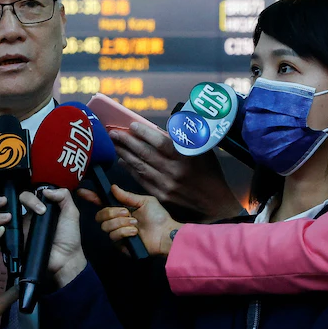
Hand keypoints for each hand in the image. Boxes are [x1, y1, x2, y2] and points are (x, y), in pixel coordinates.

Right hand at [0, 189, 86, 287]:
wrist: (67, 258)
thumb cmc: (68, 236)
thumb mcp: (70, 212)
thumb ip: (63, 196)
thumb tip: (45, 190)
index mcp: (32, 211)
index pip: (22, 197)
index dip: (29, 198)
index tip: (41, 210)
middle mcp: (21, 221)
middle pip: (0, 207)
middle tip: (4, 201)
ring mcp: (15, 234)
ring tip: (6, 218)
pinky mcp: (12, 248)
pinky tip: (3, 231)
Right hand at [93, 184, 181, 256]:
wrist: (166, 234)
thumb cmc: (158, 217)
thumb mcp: (144, 201)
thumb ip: (127, 196)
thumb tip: (112, 187)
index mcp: (120, 209)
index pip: (102, 202)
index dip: (91, 197)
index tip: (82, 191)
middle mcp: (116, 221)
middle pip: (99, 215)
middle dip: (111, 213)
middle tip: (126, 213)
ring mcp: (117, 233)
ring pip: (106, 226)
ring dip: (121, 223)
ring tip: (135, 224)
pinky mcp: (120, 245)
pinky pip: (113, 237)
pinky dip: (124, 232)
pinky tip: (134, 232)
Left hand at [110, 123, 242, 221]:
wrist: (213, 203)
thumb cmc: (208, 172)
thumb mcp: (201, 150)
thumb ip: (182, 138)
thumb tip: (162, 127)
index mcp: (186, 157)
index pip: (160, 142)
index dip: (144, 133)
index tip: (132, 125)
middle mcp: (174, 171)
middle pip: (145, 153)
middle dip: (127, 141)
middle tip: (114, 132)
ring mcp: (166, 185)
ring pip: (140, 166)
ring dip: (124, 154)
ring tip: (115, 144)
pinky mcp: (161, 196)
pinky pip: (141, 179)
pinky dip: (130, 169)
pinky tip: (122, 161)